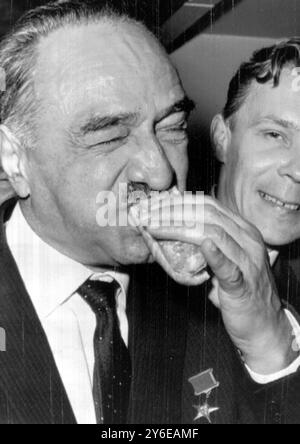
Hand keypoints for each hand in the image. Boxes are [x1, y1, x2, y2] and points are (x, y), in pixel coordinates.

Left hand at [139, 195, 296, 373]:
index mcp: (243, 231)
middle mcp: (248, 240)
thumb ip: (208, 245)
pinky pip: (228, 267)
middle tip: (147, 213)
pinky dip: (214, 254)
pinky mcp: (244, 285)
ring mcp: (248, 261)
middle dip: (172, 211)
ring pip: (213, 233)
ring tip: (154, 227)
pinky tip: (202, 245)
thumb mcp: (226, 260)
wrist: (264, 326)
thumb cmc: (240, 292)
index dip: (179, 201)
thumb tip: (174, 233)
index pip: (208, 205)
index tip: (155, 203)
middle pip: (207, 214)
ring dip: (178, 228)